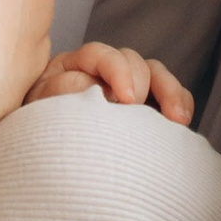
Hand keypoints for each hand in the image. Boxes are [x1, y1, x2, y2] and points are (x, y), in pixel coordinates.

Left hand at [24, 42, 194, 125]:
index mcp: (70, 66)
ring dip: (168, 91)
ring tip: (176, 118)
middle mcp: (100, 71)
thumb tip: (94, 87)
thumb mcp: (40, 112)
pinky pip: (170, 93)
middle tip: (137, 109)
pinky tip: (182, 121)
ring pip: (153, 72)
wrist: (43, 164)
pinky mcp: (144, 107)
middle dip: (138, 82)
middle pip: (129, 59)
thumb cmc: (38, 135)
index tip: (126, 100)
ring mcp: (125, 87)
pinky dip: (179, 101)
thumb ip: (62, 94)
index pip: (98, 56)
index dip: (115, 72)